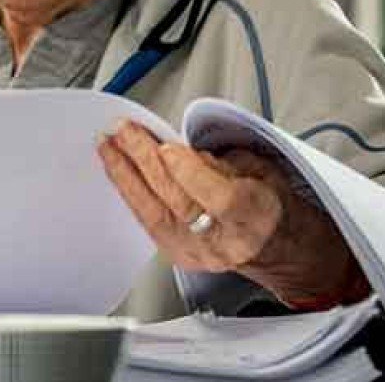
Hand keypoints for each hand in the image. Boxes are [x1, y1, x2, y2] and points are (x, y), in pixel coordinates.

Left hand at [98, 121, 370, 308]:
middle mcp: (223, 241)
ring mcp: (197, 252)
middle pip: (177, 200)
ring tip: (107, 144)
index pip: (217, 198)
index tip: (167, 145)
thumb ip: (222, 162)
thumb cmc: (269, 203)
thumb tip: (180, 150)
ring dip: (124, 173)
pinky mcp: (177, 255)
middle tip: (122, 130)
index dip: (189, 171)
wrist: (276, 245)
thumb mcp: (261, 170)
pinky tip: (115, 169)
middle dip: (145, 160)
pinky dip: (128, 191)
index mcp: (253, 217)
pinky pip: (146, 220)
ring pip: (153, 211)